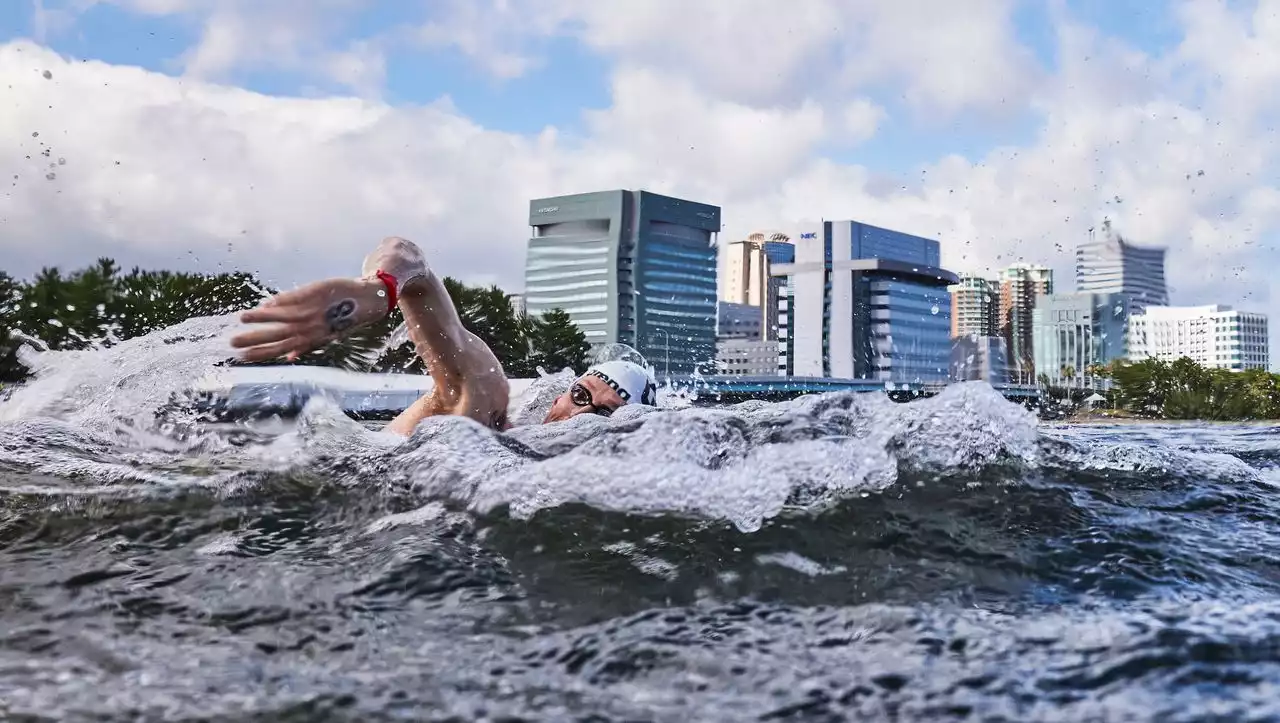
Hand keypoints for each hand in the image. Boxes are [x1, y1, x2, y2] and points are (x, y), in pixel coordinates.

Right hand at [230, 277, 389, 361]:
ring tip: (242, 318)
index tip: (242, 357)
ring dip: (261, 319)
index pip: (280, 350)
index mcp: (310, 341)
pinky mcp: (315, 294)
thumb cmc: (345, 318)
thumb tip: (289, 358)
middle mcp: (310, 329)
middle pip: (276, 337)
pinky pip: (292, 299)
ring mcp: (312, 312)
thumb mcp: (328, 337)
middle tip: (233, 343)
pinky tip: (263, 305)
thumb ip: (308, 346)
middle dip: (253, 340)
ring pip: (282, 317)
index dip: (260, 354)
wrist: (367, 300)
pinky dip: (277, 303)